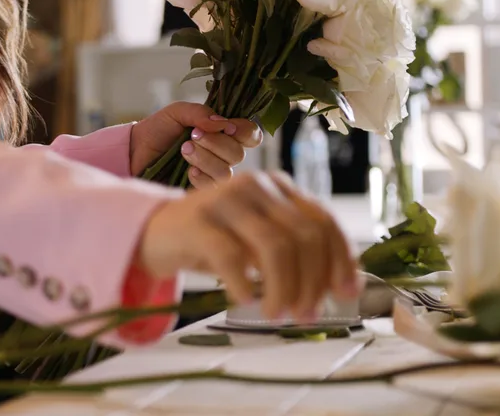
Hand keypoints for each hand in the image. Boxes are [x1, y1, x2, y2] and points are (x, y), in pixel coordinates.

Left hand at [131, 102, 261, 186]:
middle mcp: (223, 154)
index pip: (250, 134)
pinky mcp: (201, 191)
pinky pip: (212, 188)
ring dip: (205, 159)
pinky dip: (200, 176)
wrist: (133, 153)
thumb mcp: (176, 113)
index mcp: (222, 132)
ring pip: (226, 172)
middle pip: (239, 153)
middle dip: (215, 144)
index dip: (244, 131)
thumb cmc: (157, 131)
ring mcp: (213, 174)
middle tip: (192, 136)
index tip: (226, 128)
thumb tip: (222, 123)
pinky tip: (187, 170)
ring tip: (183, 150)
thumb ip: (199, 113)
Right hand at [137, 172, 359, 320]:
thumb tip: (342, 286)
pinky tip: (243, 300)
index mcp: (278, 187)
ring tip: (277, 314)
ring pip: (274, 246)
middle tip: (306, 314)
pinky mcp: (196, 221)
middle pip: (303, 235)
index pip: (323, 219)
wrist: (154, 232)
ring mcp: (225, 199)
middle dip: (313, 282)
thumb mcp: (259, 242)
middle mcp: (256, 185)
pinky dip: (244, 284)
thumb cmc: (213, 241)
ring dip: (283, 288)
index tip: (345, 293)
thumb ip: (297, 253)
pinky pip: (231, 255)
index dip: (340, 258)